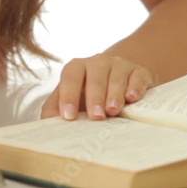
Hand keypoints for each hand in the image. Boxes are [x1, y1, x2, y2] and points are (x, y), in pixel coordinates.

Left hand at [40, 54, 154, 120]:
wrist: (118, 79)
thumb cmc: (88, 94)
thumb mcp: (71, 98)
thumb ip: (55, 109)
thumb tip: (48, 125)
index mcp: (77, 67)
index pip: (70, 77)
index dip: (68, 96)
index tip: (68, 116)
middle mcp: (97, 62)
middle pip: (95, 77)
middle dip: (94, 97)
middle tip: (95, 116)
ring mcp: (119, 65)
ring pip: (116, 77)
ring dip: (114, 94)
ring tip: (113, 110)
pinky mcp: (138, 71)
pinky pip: (137, 77)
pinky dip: (135, 87)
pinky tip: (131, 98)